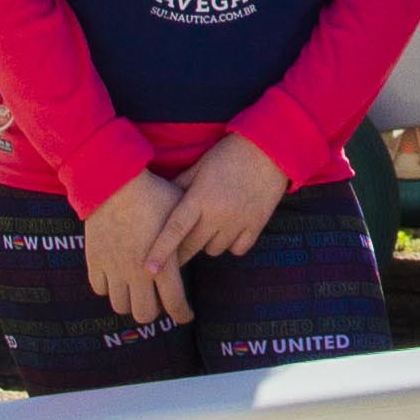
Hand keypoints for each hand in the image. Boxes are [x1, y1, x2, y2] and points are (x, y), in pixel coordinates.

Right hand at [80, 168, 187, 325]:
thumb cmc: (154, 193)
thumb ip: (189, 234)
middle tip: (158, 301)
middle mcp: (137, 273)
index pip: (175, 304)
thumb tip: (205, 241)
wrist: (115, 182)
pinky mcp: (95, 260)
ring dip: (130, 302)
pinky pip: (99, 288)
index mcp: (163, 265)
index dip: (182, 314)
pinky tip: (116, 277)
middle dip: (153, 312)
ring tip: (137, 291)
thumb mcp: (181, 213)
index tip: (186, 315)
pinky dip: (108, 287)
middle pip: (143, 314)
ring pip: (120, 305)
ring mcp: (114, 269)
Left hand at [145, 133, 291, 291]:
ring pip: (213, 250)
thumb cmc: (229, 154)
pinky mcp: (257, 226)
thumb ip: (180, 185)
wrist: (270, 149)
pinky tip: (231, 229)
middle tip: (179, 245)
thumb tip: (160, 201)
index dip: (160, 251)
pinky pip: (237, 250)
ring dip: (208, 243)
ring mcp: (239, 222)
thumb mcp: (200, 165)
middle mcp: (218, 213)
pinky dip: (231, 244)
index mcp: (200, 197)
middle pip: (192, 246)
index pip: (175, 230)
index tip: (149, 270)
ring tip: (211, 226)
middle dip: (182, 249)